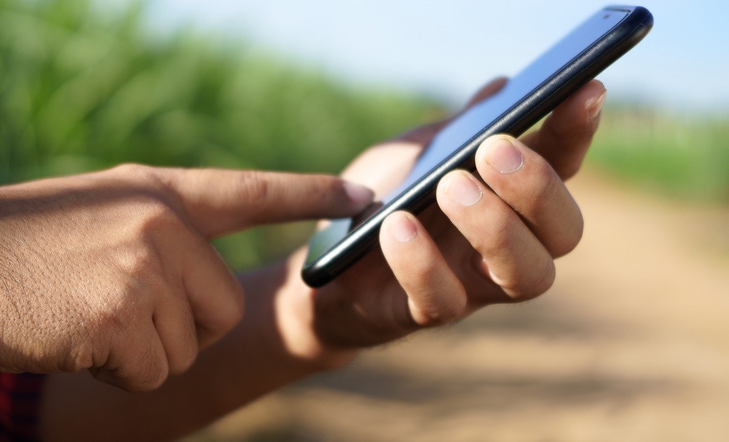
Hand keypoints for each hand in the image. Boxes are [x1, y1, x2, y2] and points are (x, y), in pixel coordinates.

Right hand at [0, 165, 372, 390]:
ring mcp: (144, 267)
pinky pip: (154, 371)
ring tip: (84, 316)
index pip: (252, 190)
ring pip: (187, 344)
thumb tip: (208, 273)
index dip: (312, 193)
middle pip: (223, 304)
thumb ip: (159, 232)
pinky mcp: (123, 317)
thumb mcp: (97, 214)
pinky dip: (118, 371)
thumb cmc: (13, 246)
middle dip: (181, 324)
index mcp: (156, 192)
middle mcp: (161, 223)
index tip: (366, 193)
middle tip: (117, 309)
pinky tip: (74, 339)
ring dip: (141, 348)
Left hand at [277, 79, 604, 363]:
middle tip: (494, 150)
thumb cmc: (385, 199)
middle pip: (564, 231)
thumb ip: (459, 126)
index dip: (577, 131)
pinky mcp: (427, 312)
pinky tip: (398, 225)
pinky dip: (422, 263)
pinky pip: (443, 301)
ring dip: (495, 227)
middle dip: (538, 188)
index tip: (584, 90)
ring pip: (526, 274)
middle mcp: (508, 245)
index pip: (563, 165)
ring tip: (449, 185)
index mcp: (511, 198)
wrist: (329, 259)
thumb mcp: (417, 153)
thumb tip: (503, 87)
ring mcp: (474, 284)